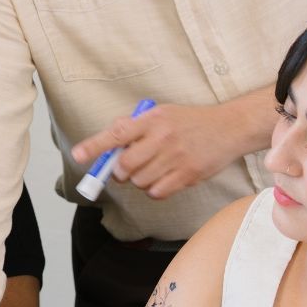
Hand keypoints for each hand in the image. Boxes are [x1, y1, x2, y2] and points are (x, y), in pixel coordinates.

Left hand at [71, 102, 249, 200]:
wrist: (229, 128)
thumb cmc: (190, 121)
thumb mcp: (162, 113)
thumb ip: (135, 126)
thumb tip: (108, 141)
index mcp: (152, 119)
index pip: (116, 134)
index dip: (94, 146)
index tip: (77, 155)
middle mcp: (162, 137)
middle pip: (124, 166)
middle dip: (120, 172)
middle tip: (126, 169)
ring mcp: (175, 157)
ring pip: (139, 182)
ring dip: (139, 181)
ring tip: (152, 169)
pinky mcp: (188, 175)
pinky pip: (157, 193)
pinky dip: (154, 190)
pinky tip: (163, 178)